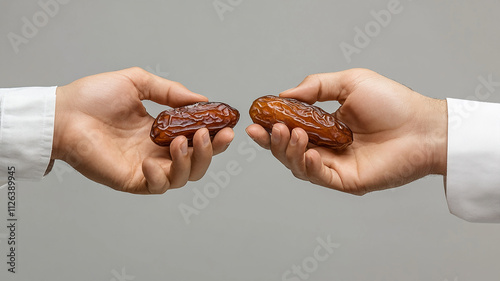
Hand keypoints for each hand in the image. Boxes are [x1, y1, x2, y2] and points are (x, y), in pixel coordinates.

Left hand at [52, 67, 234, 193]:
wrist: (62, 113)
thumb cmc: (93, 97)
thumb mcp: (138, 82)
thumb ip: (171, 92)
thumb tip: (204, 100)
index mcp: (161, 132)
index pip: (196, 139)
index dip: (215, 135)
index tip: (227, 125)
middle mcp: (157, 152)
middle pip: (196, 163)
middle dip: (210, 151)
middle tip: (211, 135)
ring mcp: (145, 168)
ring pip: (182, 177)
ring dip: (190, 161)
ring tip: (182, 141)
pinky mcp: (130, 180)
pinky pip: (156, 187)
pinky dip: (161, 177)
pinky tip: (153, 161)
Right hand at [246, 69, 446, 194]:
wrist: (422, 126)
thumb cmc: (392, 103)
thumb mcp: (349, 83)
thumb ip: (315, 87)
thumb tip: (283, 94)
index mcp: (325, 126)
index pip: (291, 129)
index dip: (271, 127)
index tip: (255, 120)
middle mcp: (327, 147)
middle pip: (289, 150)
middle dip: (275, 141)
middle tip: (269, 129)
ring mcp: (336, 166)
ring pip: (299, 166)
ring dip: (290, 151)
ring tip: (292, 134)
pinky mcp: (347, 181)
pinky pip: (320, 178)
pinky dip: (310, 166)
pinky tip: (311, 152)